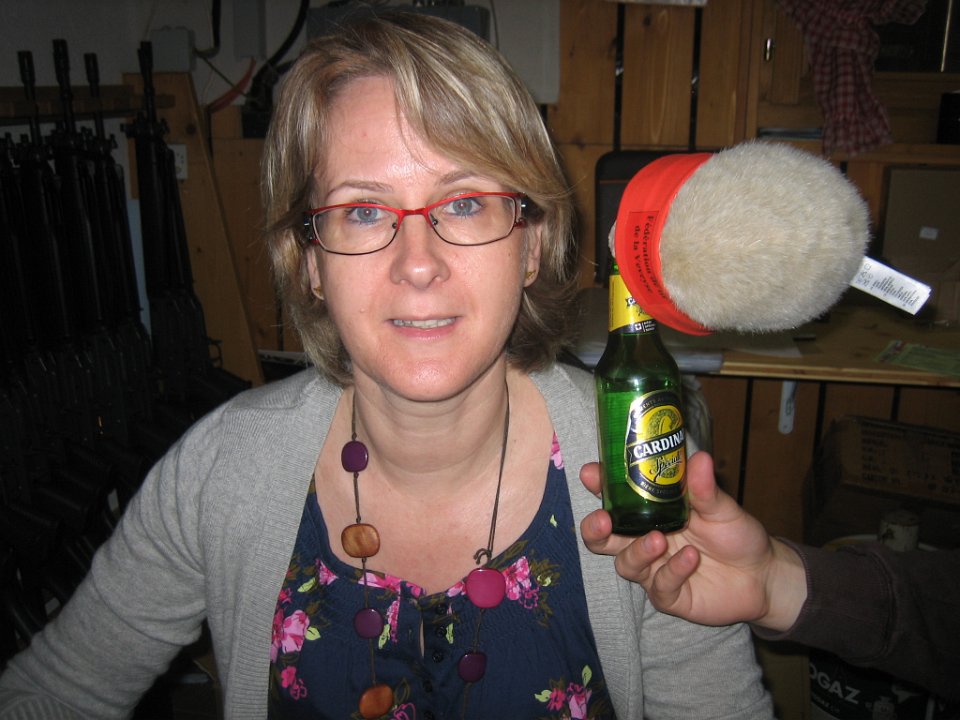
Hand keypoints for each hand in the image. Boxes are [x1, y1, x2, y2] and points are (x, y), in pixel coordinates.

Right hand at [579, 452, 806, 630]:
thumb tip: (698, 458)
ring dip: (638, 551)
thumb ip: (705, 489)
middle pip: (603, 539)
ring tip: (658, 539)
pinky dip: (672, 571)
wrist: (765, 575)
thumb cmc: (736, 535)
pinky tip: (690, 558)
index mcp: (650, 513)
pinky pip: (659, 586)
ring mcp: (654, 570)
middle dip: (594, 529)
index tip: (591, 473)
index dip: (598, 486)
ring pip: (626, 564)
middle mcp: (644, 540)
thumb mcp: (722, 508)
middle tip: (602, 520)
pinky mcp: (669, 596)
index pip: (615, 498)